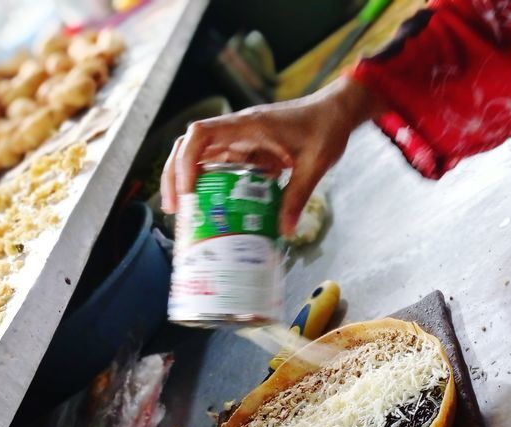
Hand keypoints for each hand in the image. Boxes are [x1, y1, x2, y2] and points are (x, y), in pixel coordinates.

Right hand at [161, 77, 376, 234]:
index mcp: (249, 126)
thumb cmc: (326, 127)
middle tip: (174, 208)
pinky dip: (210, 184)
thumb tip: (284, 231)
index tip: (187, 191)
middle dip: (175, 175)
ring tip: (184, 212)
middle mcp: (238, 130)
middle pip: (190, 147)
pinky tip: (211, 207)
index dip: (186, 161)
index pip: (201, 134)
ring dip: (187, 181)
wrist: (336, 111)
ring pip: (201, 157)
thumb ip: (297, 196)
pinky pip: (221, 166)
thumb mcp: (315, 164)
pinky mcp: (248, 150)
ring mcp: (240, 140)